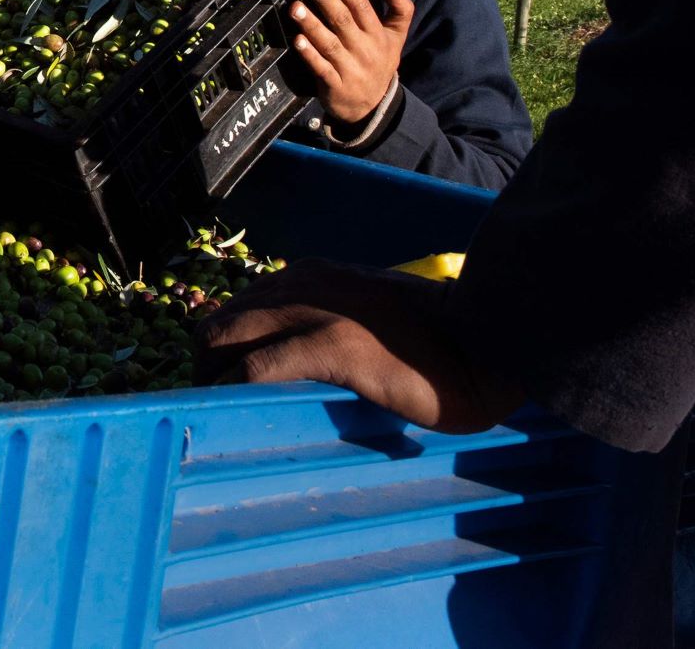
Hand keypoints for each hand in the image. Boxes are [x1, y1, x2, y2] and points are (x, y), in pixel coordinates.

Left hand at [195, 259, 522, 431]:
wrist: (489, 336)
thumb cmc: (442, 337)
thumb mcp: (374, 310)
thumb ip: (336, 320)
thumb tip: (303, 360)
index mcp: (312, 276)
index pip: (241, 306)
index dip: (223, 346)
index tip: (221, 381)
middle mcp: (302, 285)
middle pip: (218, 322)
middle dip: (205, 365)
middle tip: (214, 407)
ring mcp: (314, 312)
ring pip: (225, 339)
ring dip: (214, 379)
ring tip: (221, 418)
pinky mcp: (330, 347)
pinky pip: (258, 368)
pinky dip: (240, 391)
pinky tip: (244, 414)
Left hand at [291, 0, 412, 124]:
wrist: (375, 107)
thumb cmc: (380, 63)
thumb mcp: (397, 37)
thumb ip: (401, 10)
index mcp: (378, 35)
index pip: (361, 6)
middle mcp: (364, 49)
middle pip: (342, 19)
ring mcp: (350, 68)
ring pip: (329, 42)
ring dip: (311, 24)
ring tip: (295, 7)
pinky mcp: (335, 85)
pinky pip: (321, 68)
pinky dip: (310, 54)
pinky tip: (298, 40)